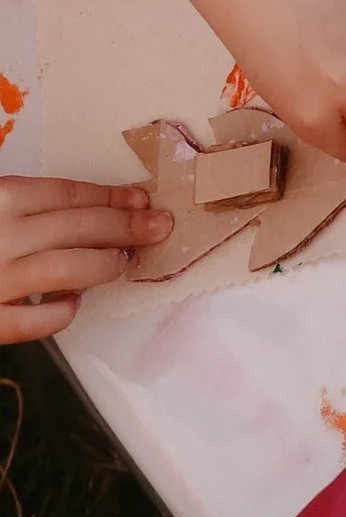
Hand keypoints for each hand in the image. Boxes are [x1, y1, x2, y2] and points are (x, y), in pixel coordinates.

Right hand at [0, 174, 171, 340]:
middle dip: (126, 227)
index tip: (142, 202)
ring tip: (121, 263)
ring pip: (66, 269)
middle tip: (159, 228)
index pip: (69, 194)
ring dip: (102, 265)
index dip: (112, 198)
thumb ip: (31, 211)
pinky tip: (73, 304)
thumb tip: (95, 213)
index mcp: (3, 199)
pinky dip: (61, 313)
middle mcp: (1, 236)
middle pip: (77, 226)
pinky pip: (35, 321)